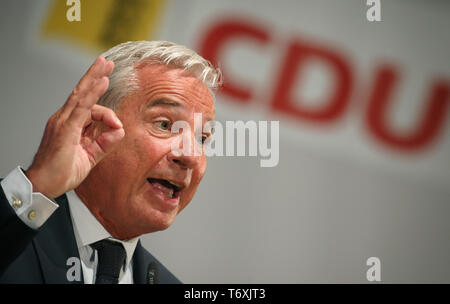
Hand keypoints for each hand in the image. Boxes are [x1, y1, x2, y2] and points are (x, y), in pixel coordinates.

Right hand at [26, 57, 124, 197]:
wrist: (44, 185)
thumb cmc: (62, 172)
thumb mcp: (90, 156)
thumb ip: (105, 143)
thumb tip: (120, 130)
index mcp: (69, 125)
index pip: (89, 108)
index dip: (106, 113)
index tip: (117, 126)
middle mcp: (64, 119)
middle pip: (81, 92)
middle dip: (94, 75)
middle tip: (105, 62)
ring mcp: (63, 122)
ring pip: (80, 94)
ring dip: (94, 77)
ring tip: (104, 65)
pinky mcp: (65, 129)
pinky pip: (81, 107)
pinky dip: (92, 93)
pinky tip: (101, 82)